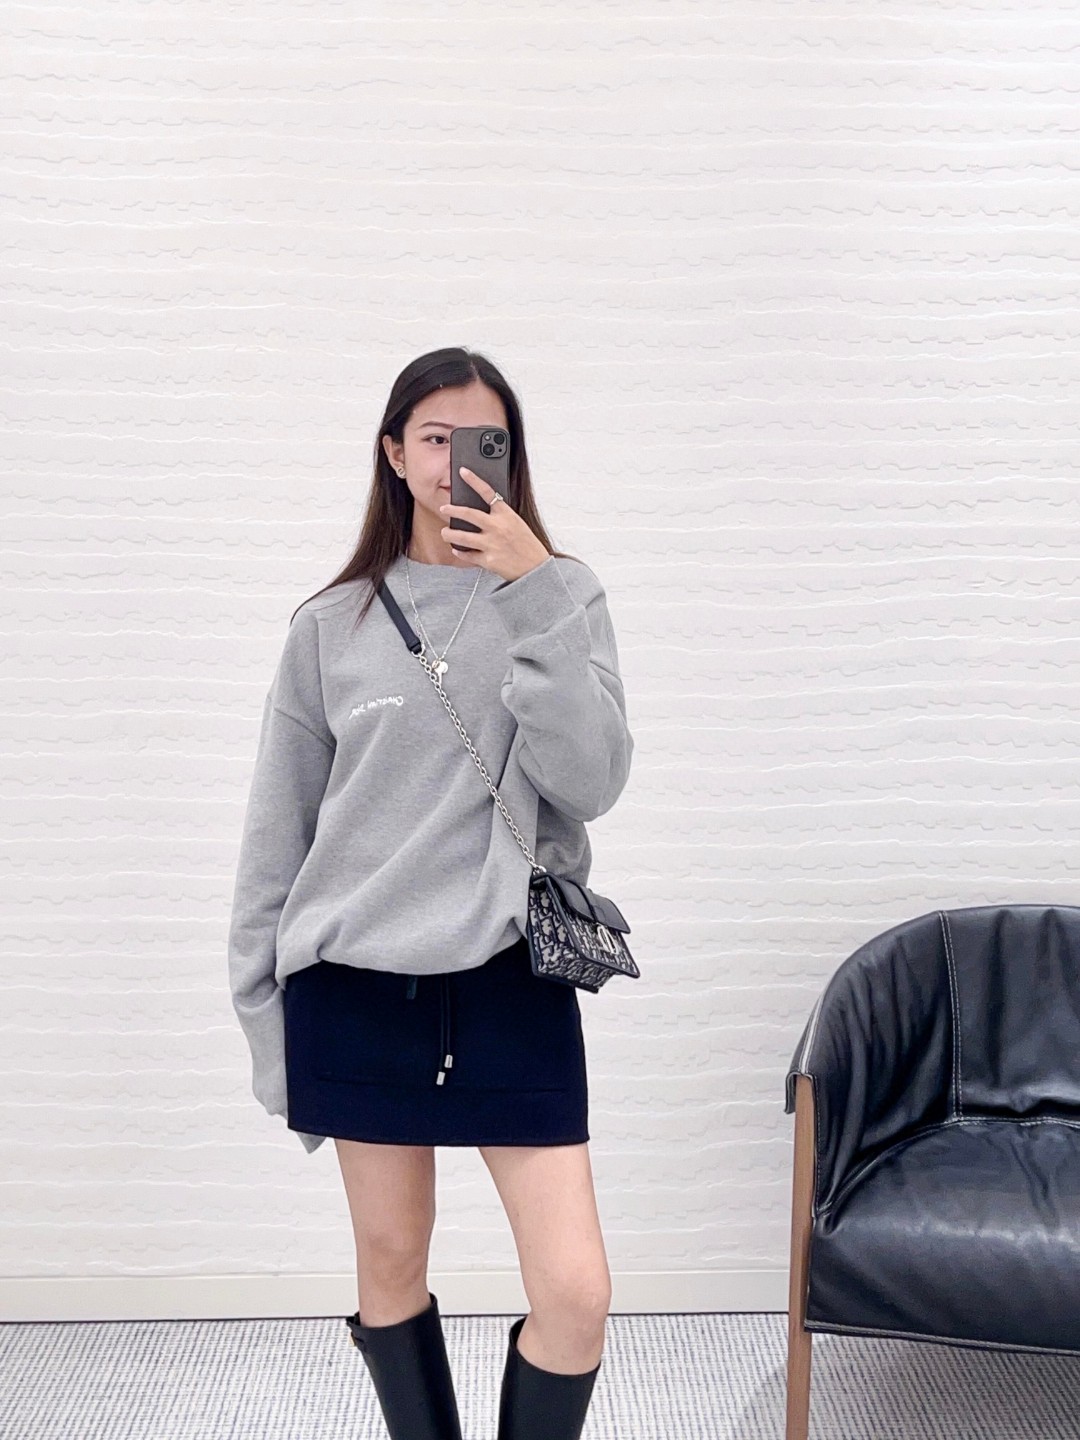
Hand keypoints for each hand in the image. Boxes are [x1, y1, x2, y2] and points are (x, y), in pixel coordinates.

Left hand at [439, 468, 550, 583]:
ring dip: (449, 534)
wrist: (535, 567)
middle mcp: (497, 527)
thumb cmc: (527, 544)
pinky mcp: (488, 560)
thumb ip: (499, 516)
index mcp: (506, 514)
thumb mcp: (516, 523)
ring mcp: (491, 544)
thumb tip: (479, 512)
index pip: (488, 492)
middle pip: (468, 514)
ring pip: (462, 537)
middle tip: (444, 508)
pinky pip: (468, 555)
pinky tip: (456, 549)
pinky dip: (460, 552)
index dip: (473, 480)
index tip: (462, 472)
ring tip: (444, 532)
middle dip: (452, 510)